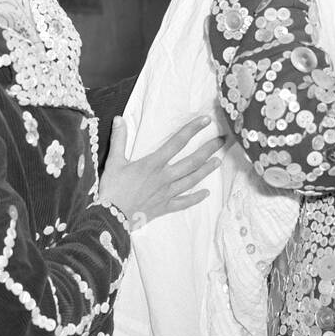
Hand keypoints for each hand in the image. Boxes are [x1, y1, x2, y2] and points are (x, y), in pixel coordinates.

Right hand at [98, 115, 223, 229]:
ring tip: (219, 161)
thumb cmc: (112, 189)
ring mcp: (167, 193)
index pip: (177, 142)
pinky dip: (195, 198)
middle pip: (192, 161)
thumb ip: (119, 139)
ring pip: (191, 180)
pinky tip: (206, 194)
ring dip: (206, 170)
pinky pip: (184, 202)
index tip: (206, 121)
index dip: (192, 129)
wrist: (111, 217)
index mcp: (153, 163)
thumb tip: (119, 119)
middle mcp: (165, 177)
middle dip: (209, 149)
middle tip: (223, 140)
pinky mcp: (164, 207)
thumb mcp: (113, 161)